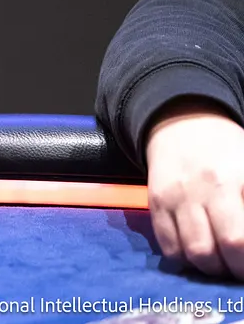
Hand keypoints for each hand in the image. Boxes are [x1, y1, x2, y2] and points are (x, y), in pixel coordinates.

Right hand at [144, 101, 243, 278]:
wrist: (183, 123)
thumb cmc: (228, 153)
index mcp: (242, 178)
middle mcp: (211, 186)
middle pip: (231, 243)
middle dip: (240, 267)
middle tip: (240, 267)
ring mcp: (180, 195)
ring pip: (198, 252)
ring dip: (214, 268)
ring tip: (221, 263)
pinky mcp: (156, 202)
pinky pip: (170, 247)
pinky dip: (186, 259)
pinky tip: (196, 252)